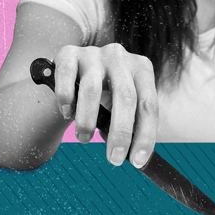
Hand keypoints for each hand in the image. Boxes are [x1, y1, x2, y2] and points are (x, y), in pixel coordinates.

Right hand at [54, 43, 158, 167]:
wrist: (74, 70)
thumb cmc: (105, 93)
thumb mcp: (123, 105)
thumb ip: (131, 125)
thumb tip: (134, 156)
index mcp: (142, 69)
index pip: (148, 106)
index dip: (145, 136)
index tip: (138, 161)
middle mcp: (121, 57)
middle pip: (125, 98)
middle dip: (121, 134)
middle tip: (114, 159)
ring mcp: (94, 53)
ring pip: (91, 90)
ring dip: (87, 121)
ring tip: (84, 138)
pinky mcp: (68, 54)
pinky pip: (66, 79)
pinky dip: (66, 101)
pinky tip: (67, 114)